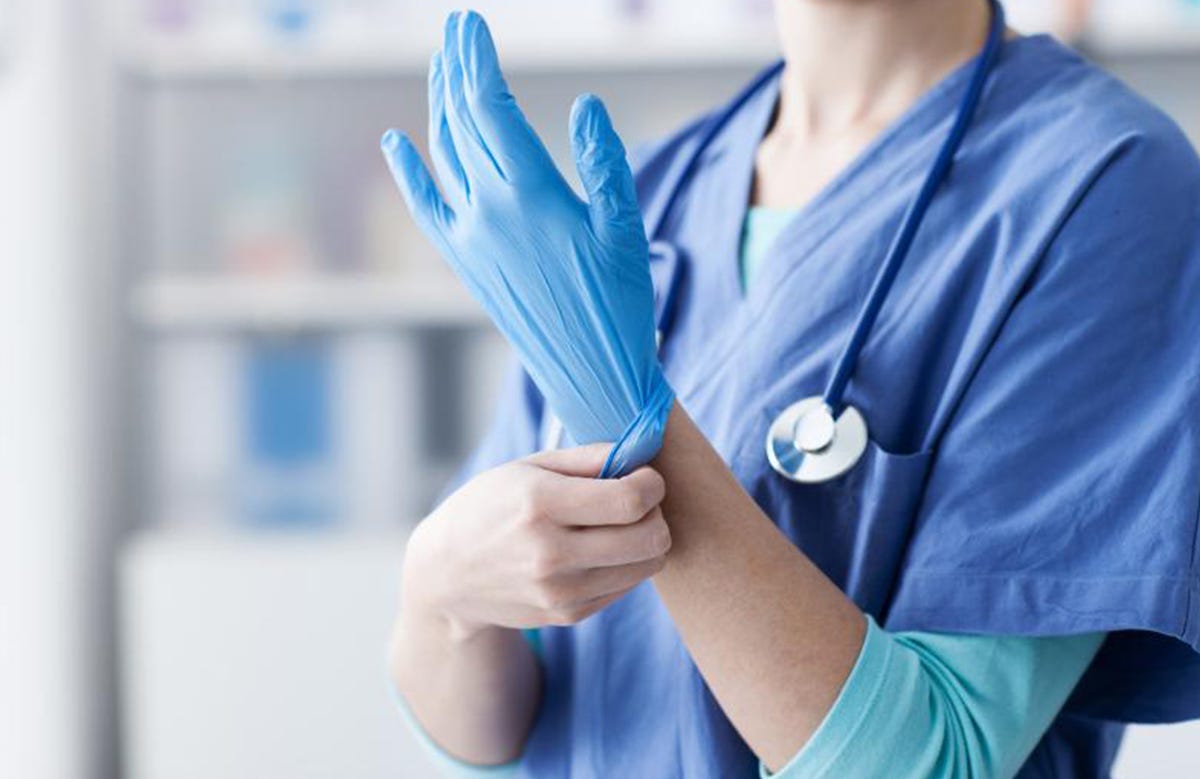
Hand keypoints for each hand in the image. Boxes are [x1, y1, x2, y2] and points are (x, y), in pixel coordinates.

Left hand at [381, 11, 672, 476]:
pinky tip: (395, 143)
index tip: (469, 23)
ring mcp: (470, 237)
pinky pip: (426, 206)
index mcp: (531, 195)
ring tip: (439, 67)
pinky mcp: (464, 261)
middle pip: (461, 122)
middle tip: (454, 28)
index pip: (489, 108)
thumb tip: (585, 105)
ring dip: (438, 106)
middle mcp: (489, 211)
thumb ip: (604, 164)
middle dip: (455, 69)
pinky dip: (409, 172)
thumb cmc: (619, 303)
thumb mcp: (627, 229)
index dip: (476, 61)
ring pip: (442, 155)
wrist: (590, 373)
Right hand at [403, 444, 670, 638]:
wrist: (446, 574)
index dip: (652, 484)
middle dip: (656, 514)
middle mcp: (551, 553)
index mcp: (540, 504)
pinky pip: (627, 585)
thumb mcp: (528, 466)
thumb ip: (588, 457)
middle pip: (650, 538)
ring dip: (645, 541)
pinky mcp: (568, 615)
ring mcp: (560, 591)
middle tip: (636, 502)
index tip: (645, 477)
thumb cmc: (490, 507)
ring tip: (617, 526)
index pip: (631, 499)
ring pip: (647, 565)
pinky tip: (597, 551)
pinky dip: (624, 565)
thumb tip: (643, 452)